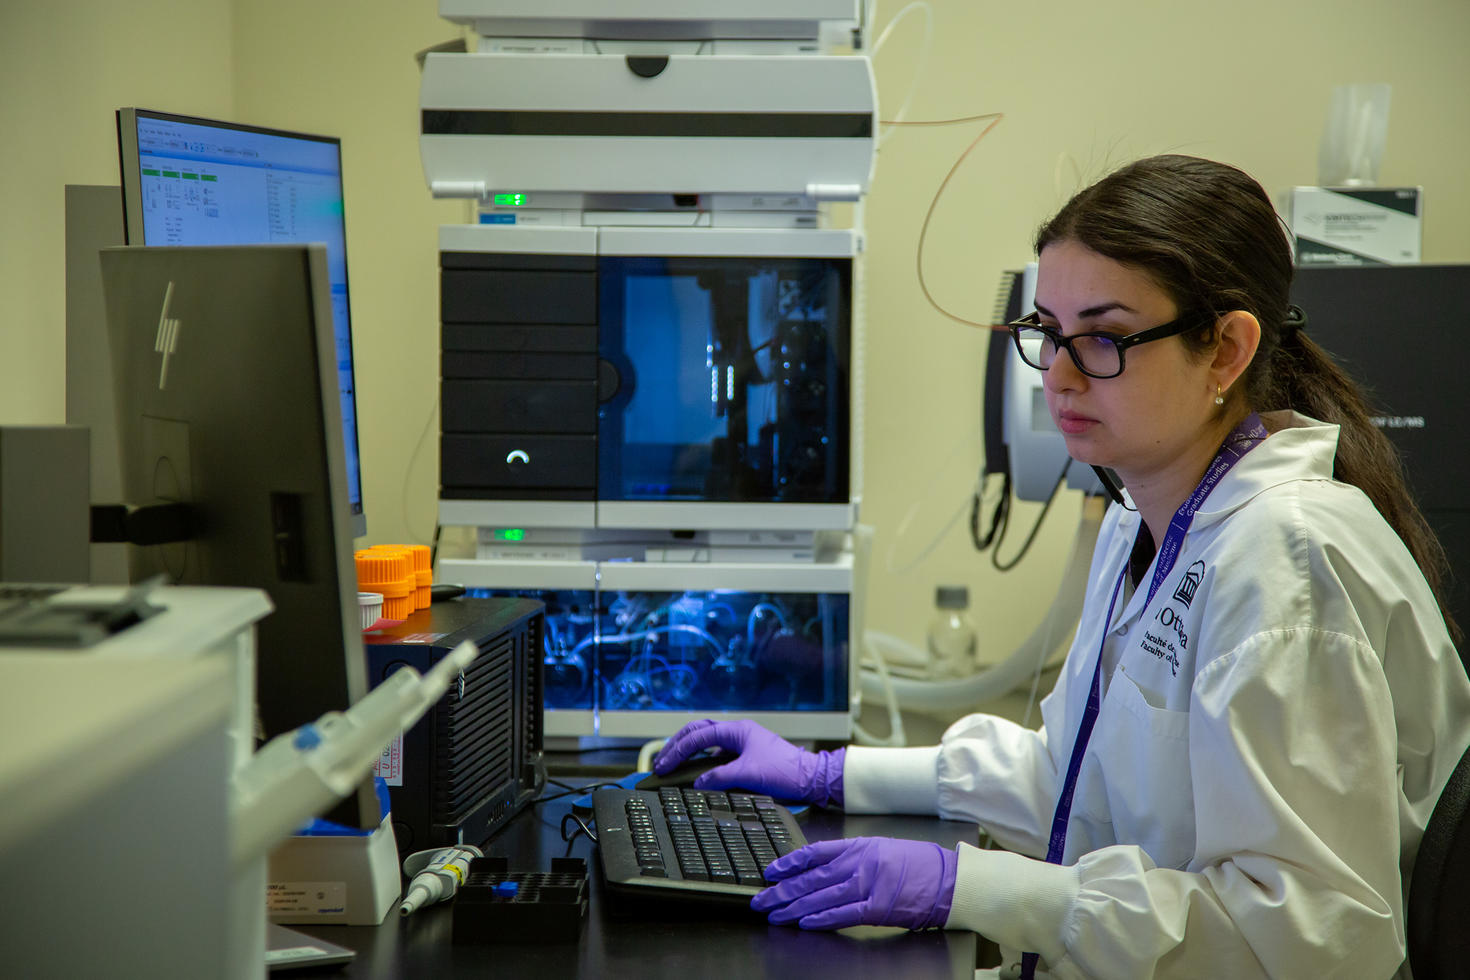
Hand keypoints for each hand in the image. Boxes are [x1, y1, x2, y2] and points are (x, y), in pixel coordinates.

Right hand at [652, 719, 844, 806]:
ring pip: (708, 741)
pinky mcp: (746, 756)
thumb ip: (720, 777)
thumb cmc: (785, 771)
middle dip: (678, 744)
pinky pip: (718, 754)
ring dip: (689, 750)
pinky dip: (703, 760)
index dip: (678, 750)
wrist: (811, 779)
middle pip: (700, 732)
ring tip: (673, 763)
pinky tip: (696, 772)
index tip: (664, 766)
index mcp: (737, 730)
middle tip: (661, 761)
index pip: (699, 736)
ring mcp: (742, 743)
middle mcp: (738, 732)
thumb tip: (698, 782)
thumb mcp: (748, 775)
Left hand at [752, 837, 957, 930]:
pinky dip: (821, 919)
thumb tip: (819, 869)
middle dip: (782, 890)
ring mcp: (868, 885)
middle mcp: (859, 863)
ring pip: (821, 897)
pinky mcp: (877, 908)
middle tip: (761, 899)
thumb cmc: (917, 864)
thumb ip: (851, 856)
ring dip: (794, 908)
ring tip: (775, 915)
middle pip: (811, 878)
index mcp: (858, 846)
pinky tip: (804, 923)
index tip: (770, 872)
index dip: (788, 863)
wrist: (948, 879)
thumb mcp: (880, 849)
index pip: (814, 852)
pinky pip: (842, 914)